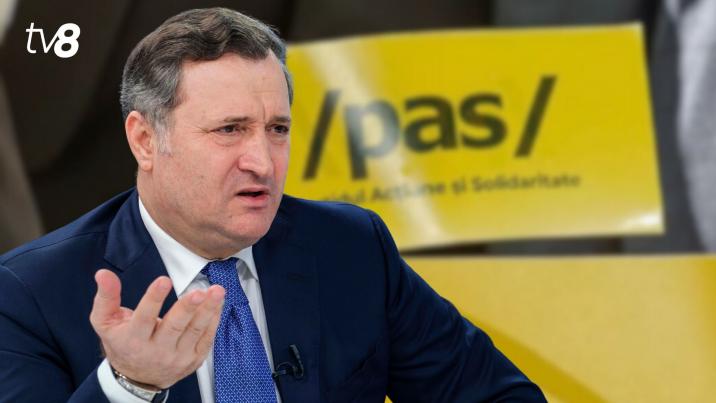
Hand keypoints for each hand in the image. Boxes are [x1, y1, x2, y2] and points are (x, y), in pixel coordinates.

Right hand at [89, 269, 224, 388]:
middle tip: (199, 292)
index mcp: (133, 340)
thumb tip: (103, 274)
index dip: (153, 299)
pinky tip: (217, 304)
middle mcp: (156, 351)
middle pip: (174, 326)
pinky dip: (213, 320)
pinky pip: (206, 339)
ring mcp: (177, 357)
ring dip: (208, 310)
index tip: (164, 280)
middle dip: (187, 308)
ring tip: (217, 292)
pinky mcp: (193, 360)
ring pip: (195, 331)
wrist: (137, 378)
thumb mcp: (106, 322)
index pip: (144, 318)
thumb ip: (106, 297)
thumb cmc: (122, 343)